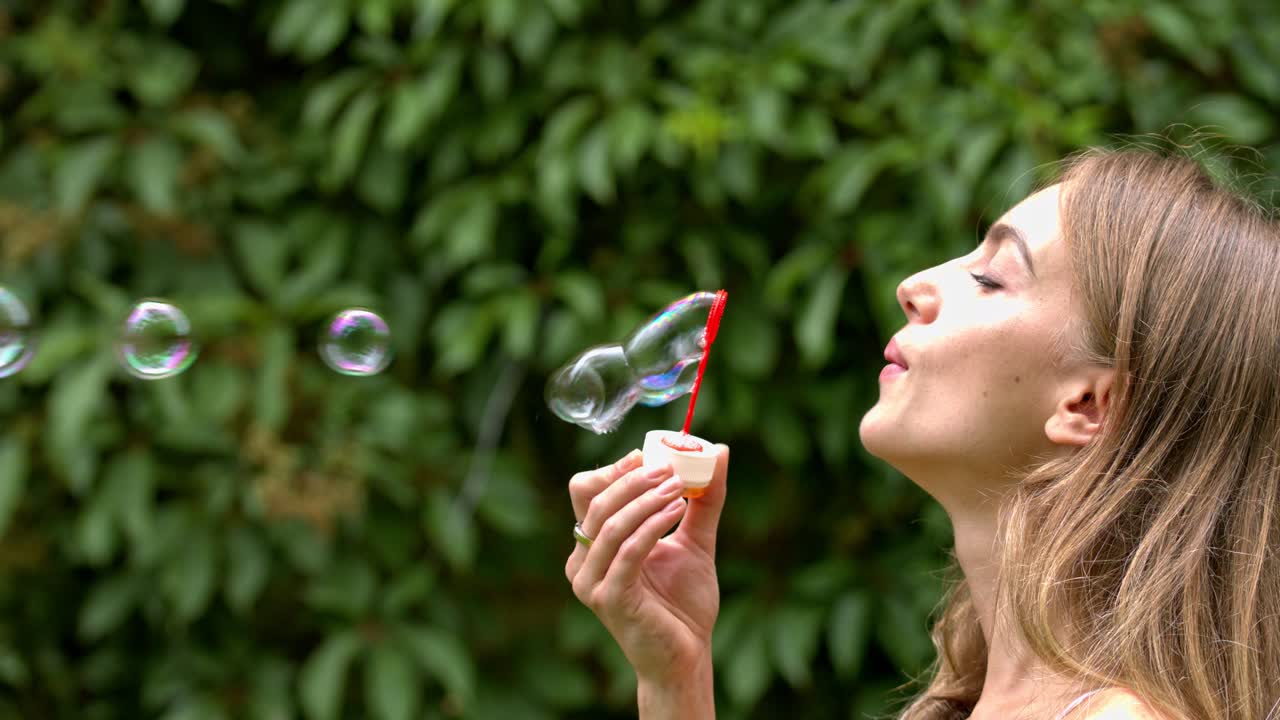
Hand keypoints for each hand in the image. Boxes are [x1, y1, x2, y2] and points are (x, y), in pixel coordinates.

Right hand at [565, 445, 728, 682]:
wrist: (687, 656)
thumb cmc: (683, 602)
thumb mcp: (694, 539)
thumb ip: (704, 499)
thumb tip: (719, 450)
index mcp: (593, 544)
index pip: (587, 491)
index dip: (615, 469)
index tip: (649, 455)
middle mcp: (582, 561)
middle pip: (594, 500)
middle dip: (631, 479)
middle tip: (668, 469)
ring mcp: (591, 581)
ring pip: (610, 523)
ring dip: (645, 500)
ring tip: (679, 490)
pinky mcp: (609, 598)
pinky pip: (627, 551)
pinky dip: (652, 526)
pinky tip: (677, 512)